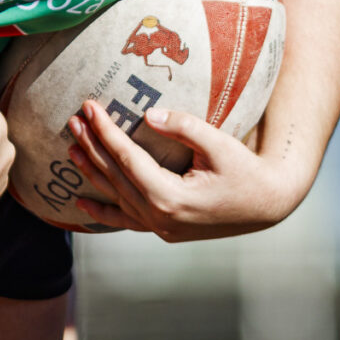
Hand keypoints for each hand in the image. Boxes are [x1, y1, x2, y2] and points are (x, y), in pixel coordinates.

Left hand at [65, 99, 302, 241]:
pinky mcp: (166, 230)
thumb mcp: (219, 144)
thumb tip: (148, 115)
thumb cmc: (247, 171)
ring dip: (93, 173)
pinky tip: (83, 204)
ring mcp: (161, 228)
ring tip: (71, 149)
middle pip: (116, 177)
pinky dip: (104, 213)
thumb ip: (183, 127)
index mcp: (171, 197)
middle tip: (72, 120)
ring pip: (117, 198)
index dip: (106, 132)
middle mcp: (160, 217)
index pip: (127, 159)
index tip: (89, 108)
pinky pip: (128, 220)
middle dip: (92, 146)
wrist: (268, 205)